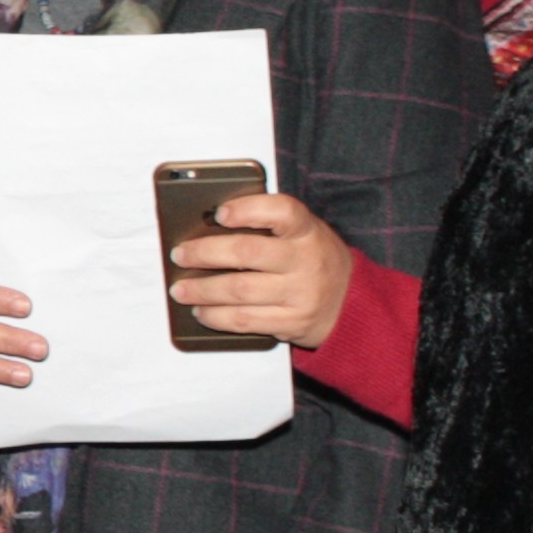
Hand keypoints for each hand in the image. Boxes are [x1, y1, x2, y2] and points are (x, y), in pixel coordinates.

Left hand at [168, 193, 356, 347]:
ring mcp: (301, 294)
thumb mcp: (303, 234)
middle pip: (247, 253)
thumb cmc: (314, 259)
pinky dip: (216, 317)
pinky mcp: (293, 323)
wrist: (353, 303)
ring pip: (240, 291)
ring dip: (202, 291)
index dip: (248, 210)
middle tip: (179, 255)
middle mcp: (307, 261)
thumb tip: (210, 225)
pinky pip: (246, 321)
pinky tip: (201, 312)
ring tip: (180, 290)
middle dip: (204, 253)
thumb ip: (268, 226)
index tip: (219, 213)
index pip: (282, 211)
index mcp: (308, 231)